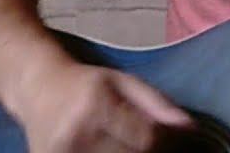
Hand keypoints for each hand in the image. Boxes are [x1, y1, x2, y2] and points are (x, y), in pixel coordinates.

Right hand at [11, 62, 195, 151]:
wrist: (38, 90)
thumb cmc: (86, 85)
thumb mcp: (125, 82)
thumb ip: (159, 105)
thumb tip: (191, 128)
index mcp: (97, 105)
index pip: (147, 139)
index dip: (169, 144)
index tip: (180, 143)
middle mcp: (76, 134)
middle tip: (157, 147)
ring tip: (129, 145)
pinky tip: (114, 151)